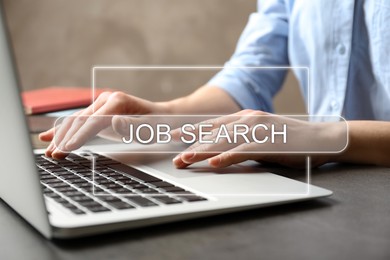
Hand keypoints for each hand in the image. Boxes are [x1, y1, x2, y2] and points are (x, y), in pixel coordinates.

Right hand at [39, 91, 168, 158]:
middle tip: (53, 154)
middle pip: (81, 121)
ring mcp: (102, 105)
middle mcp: (106, 100)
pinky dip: (66, 131)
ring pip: (77, 121)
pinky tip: (52, 137)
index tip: (67, 148)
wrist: (162, 116)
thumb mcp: (149, 128)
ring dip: (62, 136)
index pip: (93, 122)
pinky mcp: (100, 112)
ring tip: (49, 150)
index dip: (79, 136)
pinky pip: (81, 122)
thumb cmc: (158, 125)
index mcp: (117, 102)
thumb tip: (113, 122)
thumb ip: (132, 126)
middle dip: (65, 138)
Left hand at [171, 110, 344, 168]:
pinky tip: (214, 164)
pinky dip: (227, 157)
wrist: (320, 139)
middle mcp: (249, 119)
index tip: (173, 136)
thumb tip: (219, 151)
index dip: (192, 131)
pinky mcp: (269, 142)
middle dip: (191, 146)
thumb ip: (241, 140)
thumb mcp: (261, 137)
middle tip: (174, 158)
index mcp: (245, 118)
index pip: (213, 124)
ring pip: (224, 141)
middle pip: (214, 134)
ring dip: (202, 152)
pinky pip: (243, 150)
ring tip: (185, 161)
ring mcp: (259, 129)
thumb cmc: (289, 141)